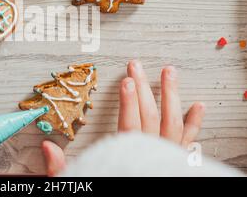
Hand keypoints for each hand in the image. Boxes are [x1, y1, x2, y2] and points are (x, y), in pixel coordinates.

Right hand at [42, 60, 205, 175]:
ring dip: (171, 96)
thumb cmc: (106, 181)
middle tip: (137, 66)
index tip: (127, 81)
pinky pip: (188, 141)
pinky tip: (198, 106)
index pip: (129, 126)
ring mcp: (166, 157)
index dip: (128, 102)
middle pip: (149, 117)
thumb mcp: (78, 181)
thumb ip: (63, 167)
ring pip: (172, 124)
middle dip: (143, 88)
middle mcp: (150, 155)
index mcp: (127, 158)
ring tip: (169, 73)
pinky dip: (194, 123)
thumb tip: (47, 147)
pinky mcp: (175, 161)